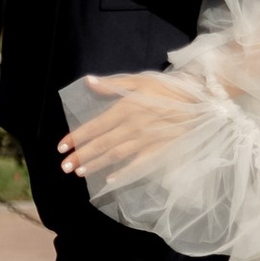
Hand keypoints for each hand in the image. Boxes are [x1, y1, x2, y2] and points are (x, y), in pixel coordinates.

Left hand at [58, 70, 204, 181]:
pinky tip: (110, 179)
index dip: (77, 137)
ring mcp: (146, 140)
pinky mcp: (159, 150)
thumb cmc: (167, 88)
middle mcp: (133, 126)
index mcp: (126, 108)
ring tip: (79, 172)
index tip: (61, 147)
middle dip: (81, 155)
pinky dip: (124, 173)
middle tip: (64, 167)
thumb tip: (88, 82)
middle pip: (101, 144)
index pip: (95, 126)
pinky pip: (138, 164)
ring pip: (115, 155)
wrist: (198, 99)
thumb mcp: (139, 81)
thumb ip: (112, 84)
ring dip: (96, 165)